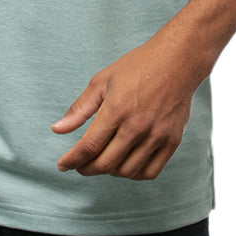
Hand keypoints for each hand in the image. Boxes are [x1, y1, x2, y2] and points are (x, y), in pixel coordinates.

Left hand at [52, 31, 199, 180]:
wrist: (177, 61)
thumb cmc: (137, 67)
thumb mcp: (103, 81)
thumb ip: (80, 108)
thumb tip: (58, 129)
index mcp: (116, 109)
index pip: (89, 147)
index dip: (72, 160)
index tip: (63, 165)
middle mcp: (137, 126)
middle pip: (105, 163)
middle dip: (86, 169)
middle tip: (79, 165)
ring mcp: (156, 136)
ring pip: (126, 171)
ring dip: (109, 171)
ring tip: (102, 160)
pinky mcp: (172, 142)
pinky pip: (150, 172)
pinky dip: (134, 174)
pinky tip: (126, 163)